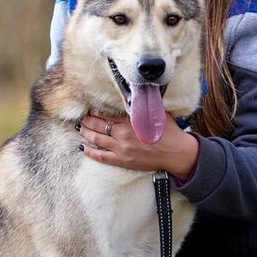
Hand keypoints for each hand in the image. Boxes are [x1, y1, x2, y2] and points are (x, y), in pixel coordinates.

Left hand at [77, 111, 198, 181]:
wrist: (176, 153)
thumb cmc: (168, 132)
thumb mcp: (156, 114)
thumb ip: (143, 107)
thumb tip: (136, 96)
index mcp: (130, 121)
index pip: (107, 114)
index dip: (96, 111)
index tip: (90, 108)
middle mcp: (123, 134)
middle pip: (98, 125)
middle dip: (87, 120)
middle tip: (82, 117)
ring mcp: (121, 149)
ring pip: (97, 139)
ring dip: (86, 133)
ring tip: (81, 128)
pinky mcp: (123, 161)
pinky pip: (102, 157)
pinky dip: (91, 152)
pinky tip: (83, 148)